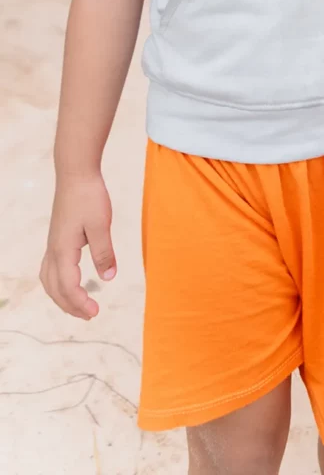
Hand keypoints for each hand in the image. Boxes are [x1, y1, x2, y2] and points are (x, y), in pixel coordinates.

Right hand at [40, 173, 115, 319]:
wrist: (76, 174)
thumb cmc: (89, 196)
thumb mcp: (101, 225)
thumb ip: (104, 253)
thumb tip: (108, 278)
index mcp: (63, 250)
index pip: (68, 287)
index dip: (80, 303)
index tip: (96, 312)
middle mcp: (53, 250)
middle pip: (55, 288)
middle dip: (70, 306)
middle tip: (91, 315)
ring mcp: (53, 244)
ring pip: (49, 280)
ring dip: (61, 296)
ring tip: (79, 305)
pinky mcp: (56, 238)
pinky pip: (50, 269)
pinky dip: (58, 283)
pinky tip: (70, 282)